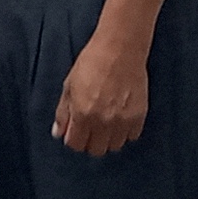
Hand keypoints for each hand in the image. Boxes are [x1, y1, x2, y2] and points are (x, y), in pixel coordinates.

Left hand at [53, 33, 151, 155]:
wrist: (120, 49)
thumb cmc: (93, 62)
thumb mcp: (69, 85)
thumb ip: (63, 112)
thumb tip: (58, 133)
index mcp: (83, 114)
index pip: (76, 144)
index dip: (73, 139)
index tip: (76, 132)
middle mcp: (103, 121)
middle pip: (96, 150)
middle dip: (90, 141)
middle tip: (91, 129)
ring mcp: (122, 120)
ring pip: (114, 146)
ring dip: (109, 138)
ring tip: (106, 123)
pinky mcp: (139, 115)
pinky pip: (132, 136)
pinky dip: (125, 131)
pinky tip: (120, 118)